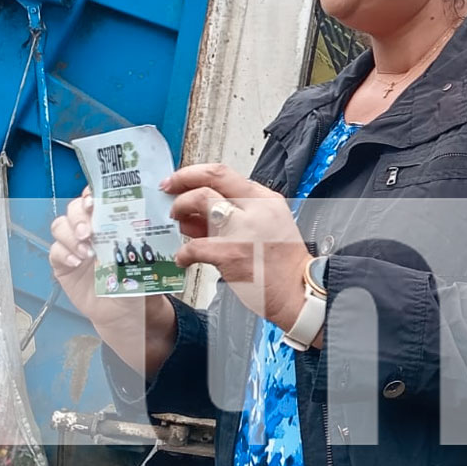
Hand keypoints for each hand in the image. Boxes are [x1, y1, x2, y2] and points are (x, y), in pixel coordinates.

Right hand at [49, 187, 169, 330]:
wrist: (123, 312)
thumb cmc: (136, 281)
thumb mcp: (144, 259)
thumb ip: (140, 243)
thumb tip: (145, 226)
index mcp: (111, 222)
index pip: (97, 197)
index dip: (92, 194)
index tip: (94, 202)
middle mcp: (90, 229)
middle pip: (74, 208)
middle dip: (79, 216)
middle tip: (89, 232)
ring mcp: (74, 245)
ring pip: (60, 225)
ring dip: (71, 235)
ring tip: (87, 252)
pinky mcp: (62, 264)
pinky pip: (54, 251)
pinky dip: (63, 253)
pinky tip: (77, 263)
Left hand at [164, 164, 309, 333]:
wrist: (298, 292)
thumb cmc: (283, 265)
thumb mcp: (269, 226)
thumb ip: (238, 214)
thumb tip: (197, 212)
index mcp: (265, 200)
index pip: (225, 174)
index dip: (195, 173)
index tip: (180, 179)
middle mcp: (255, 208)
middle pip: (211, 178)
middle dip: (182, 180)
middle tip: (168, 191)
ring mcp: (242, 229)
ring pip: (200, 201)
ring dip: (180, 209)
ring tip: (177, 224)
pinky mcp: (230, 253)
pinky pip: (194, 246)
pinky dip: (183, 253)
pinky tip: (183, 259)